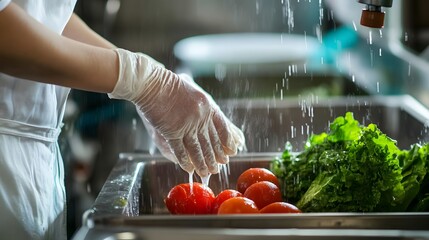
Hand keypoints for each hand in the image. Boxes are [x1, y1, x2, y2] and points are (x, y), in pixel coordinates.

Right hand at [109, 49, 244, 176]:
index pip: (222, 128)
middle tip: (219, 167)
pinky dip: (185, 162)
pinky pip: (181, 151)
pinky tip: (189, 169)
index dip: (227, 141)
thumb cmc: (170, 85)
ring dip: (203, 164)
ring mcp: (186, 125)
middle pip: (211, 142)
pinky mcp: (172, 132)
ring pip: (198, 150)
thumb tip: (211, 122)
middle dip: (216, 157)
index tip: (231, 151)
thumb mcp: (193, 91)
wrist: (152, 84)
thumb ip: (203, 107)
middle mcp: (200, 117)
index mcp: (208, 106)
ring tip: (207, 173)